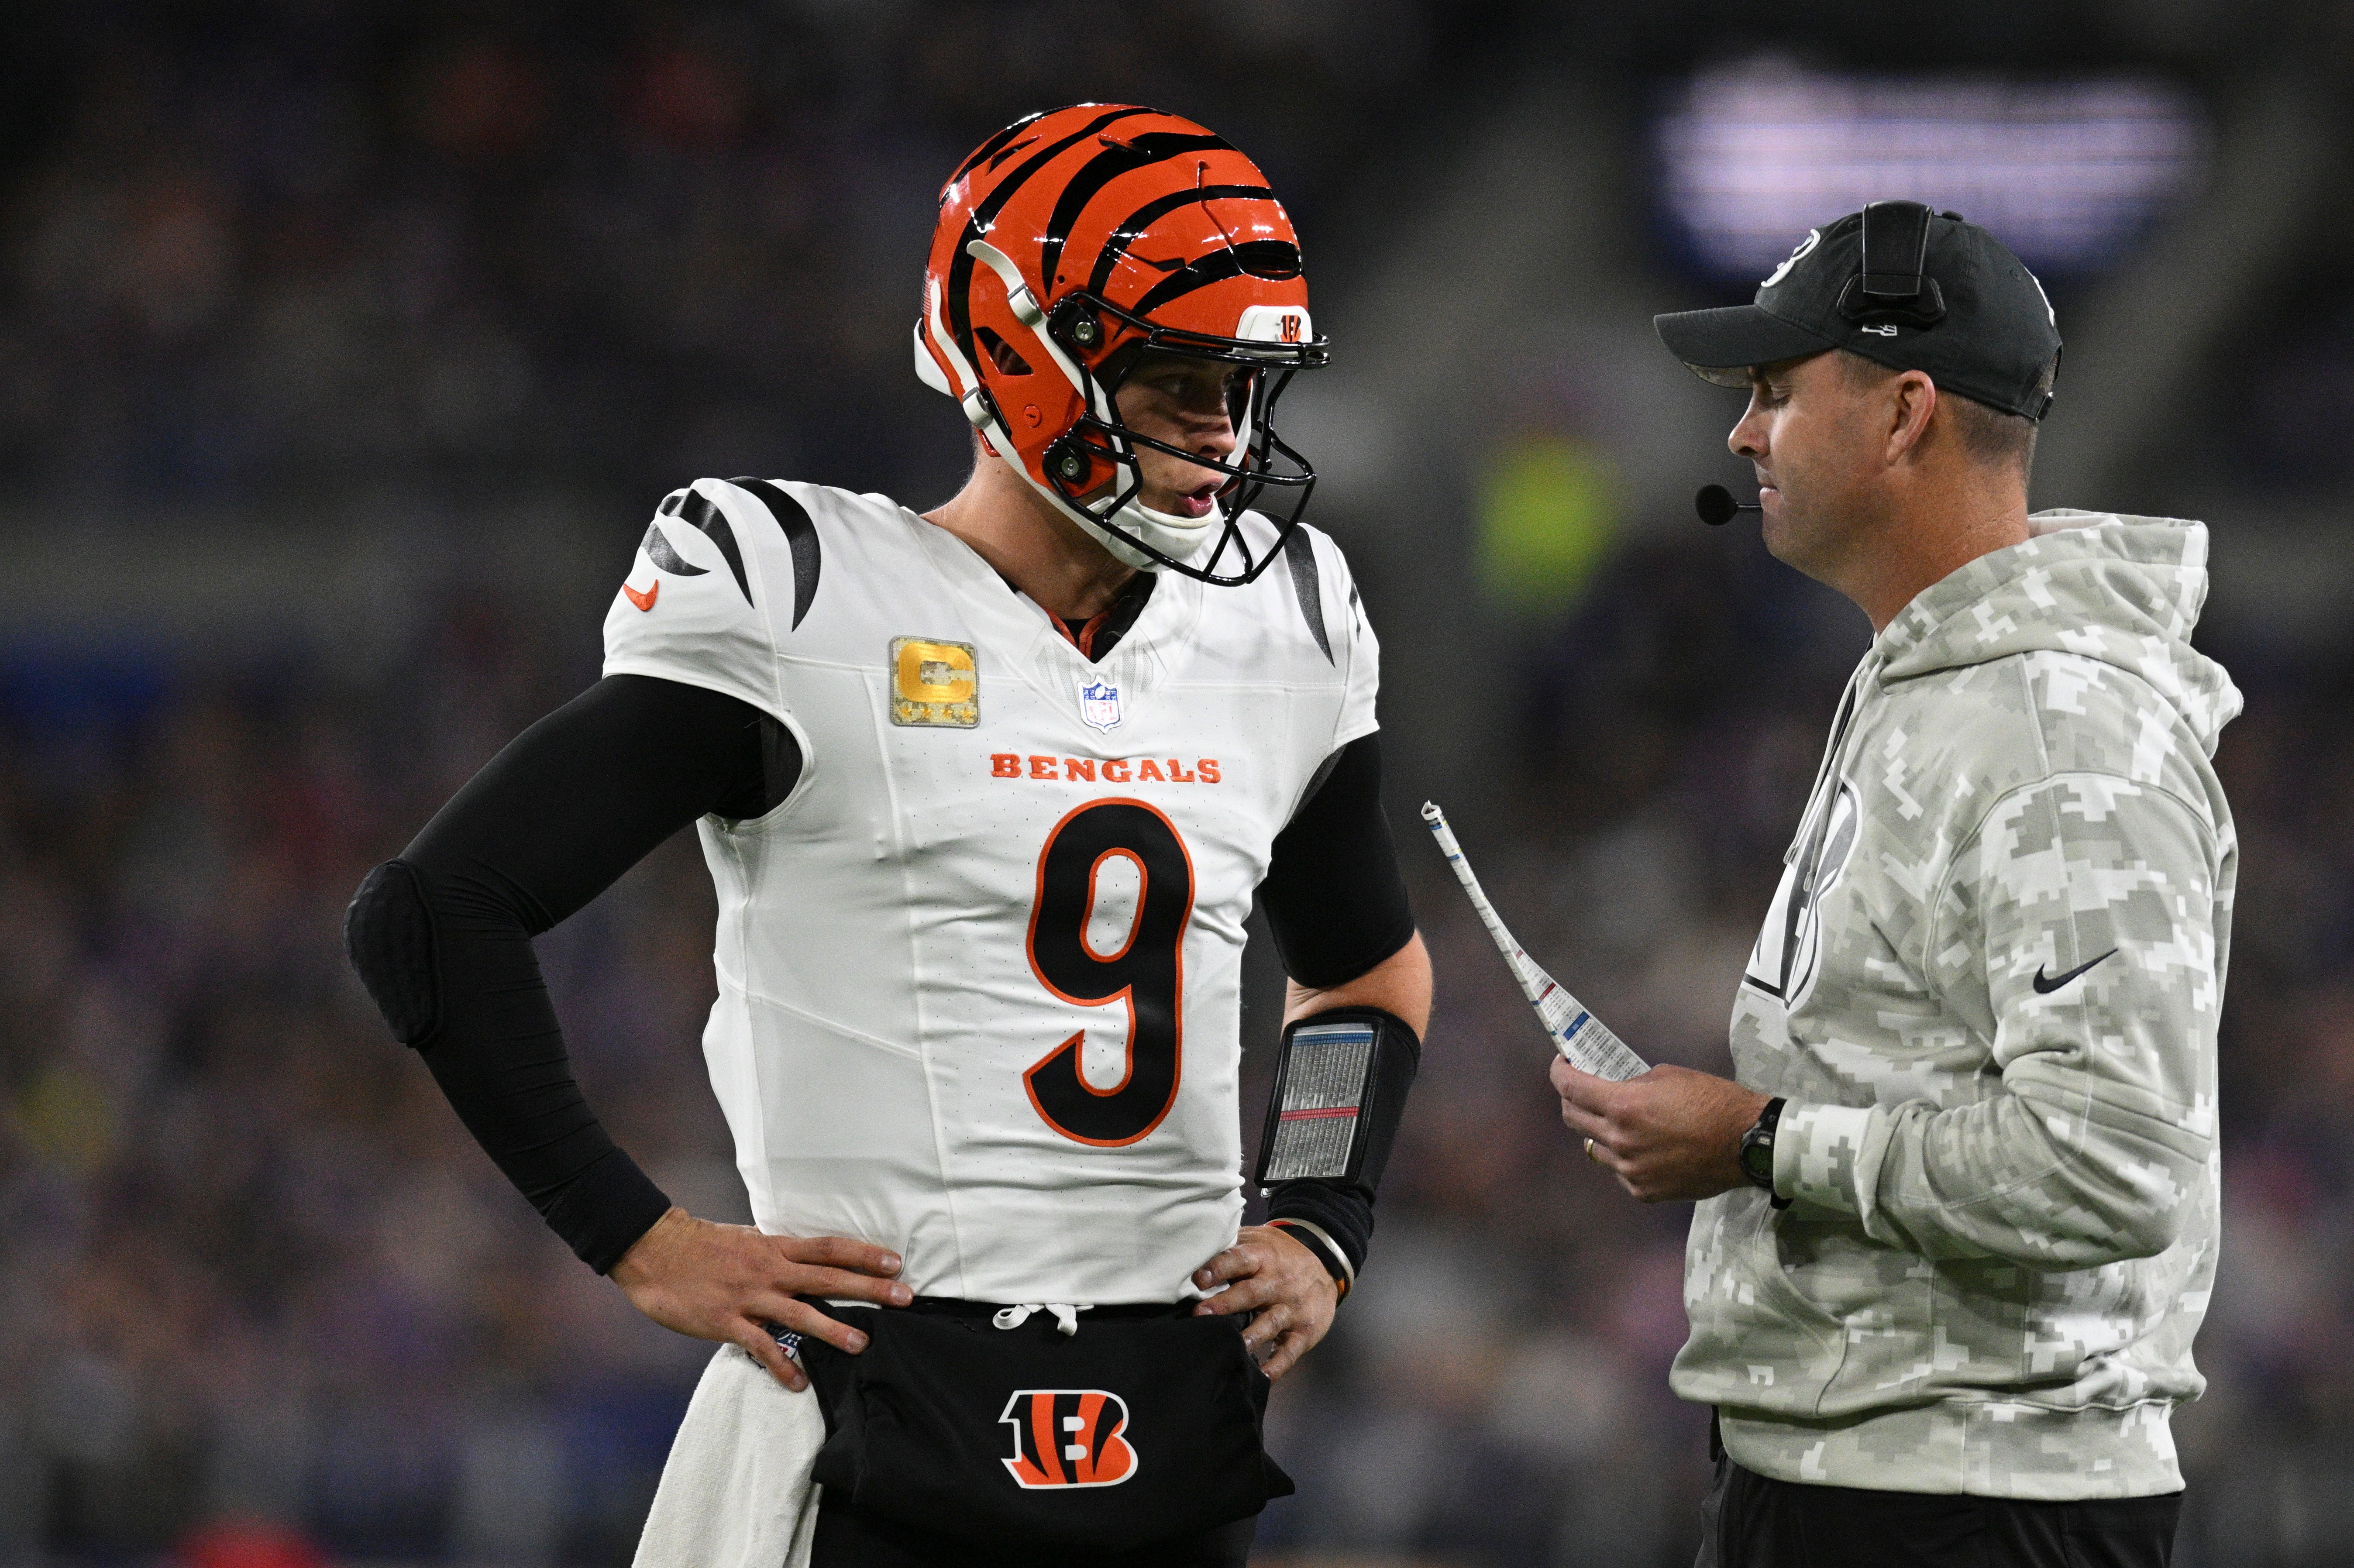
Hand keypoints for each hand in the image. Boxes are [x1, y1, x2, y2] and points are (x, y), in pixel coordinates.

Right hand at [610, 1207, 911, 1390]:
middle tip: (904, 1297)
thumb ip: (775, 1252)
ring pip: (800, 1313)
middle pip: (828, 1277)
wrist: (655, 1250)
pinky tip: (799, 1383)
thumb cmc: (700, 1245)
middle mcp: (768, 1270)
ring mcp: (749, 1296)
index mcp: (774, 1247)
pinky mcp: (726, 1321)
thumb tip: (802, 1259)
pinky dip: (781, 1365)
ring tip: (863, 1343)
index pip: (829, 1247)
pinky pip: (760, 1346)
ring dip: (833, 1329)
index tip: (895, 1261)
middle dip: (869, 1287)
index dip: (864, 1253)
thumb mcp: (745, 1239)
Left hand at [1189, 1224, 1338, 1379]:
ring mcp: (1292, 1308)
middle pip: (1250, 1293)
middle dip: (1226, 1304)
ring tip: (1233, 1346)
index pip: (1238, 1260)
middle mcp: (1278, 1282)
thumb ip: (1230, 1247)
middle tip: (1201, 1314)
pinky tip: (1264, 1377)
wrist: (1324, 1261)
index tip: (1198, 1279)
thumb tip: (1191, 1254)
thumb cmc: (1278, 1254)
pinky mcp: (1304, 1331)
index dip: (1218, 1268)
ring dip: (1251, 1336)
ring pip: (1270, 1323)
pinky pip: (1290, 1351)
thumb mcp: (1257, 1240)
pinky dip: (1278, 1365)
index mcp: (1262, 1257)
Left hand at [1551, 1060, 1769, 1203]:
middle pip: (1573, 1119)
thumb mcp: (1668, 1076)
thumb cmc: (1713, 1101)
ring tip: (1619, 1120)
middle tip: (1582, 1088)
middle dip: (1572, 1099)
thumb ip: (1632, 1084)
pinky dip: (1624, 1156)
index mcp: (1623, 1107)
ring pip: (1596, 1148)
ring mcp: (1630, 1171)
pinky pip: (1620, 1171)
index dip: (1560, 1073)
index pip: (1570, 1088)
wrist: (1748, 1143)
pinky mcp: (1644, 1192)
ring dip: (1600, 1130)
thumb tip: (1613, 1088)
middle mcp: (1620, 1141)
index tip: (1562, 1065)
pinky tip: (1645, 1146)